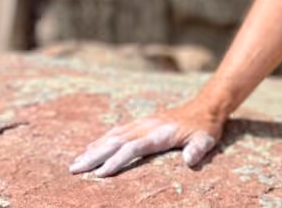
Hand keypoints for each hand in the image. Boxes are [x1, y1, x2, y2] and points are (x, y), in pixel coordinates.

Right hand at [68, 101, 222, 176]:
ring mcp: (143, 123)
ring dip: (93, 149)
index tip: (101, 173)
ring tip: (75, 163)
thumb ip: (198, 149)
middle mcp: (147, 127)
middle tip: (74, 169)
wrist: (205, 106)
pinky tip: (90, 148)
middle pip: (116, 141)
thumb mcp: (207, 139)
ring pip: (113, 136)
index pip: (134, 147)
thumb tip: (190, 160)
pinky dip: (101, 140)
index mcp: (160, 133)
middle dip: (94, 156)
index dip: (118, 160)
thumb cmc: (205, 127)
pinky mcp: (141, 123)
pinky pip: (117, 131)